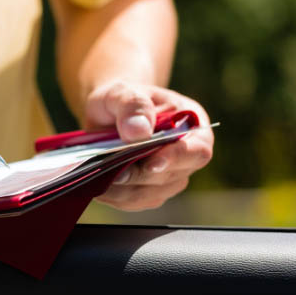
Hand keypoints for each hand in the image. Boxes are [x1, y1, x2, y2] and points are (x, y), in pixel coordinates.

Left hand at [84, 81, 213, 210]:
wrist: (107, 114)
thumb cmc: (120, 99)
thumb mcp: (122, 92)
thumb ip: (133, 105)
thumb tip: (139, 132)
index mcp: (192, 125)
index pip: (197, 150)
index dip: (176, 159)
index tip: (151, 164)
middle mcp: (187, 155)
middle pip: (173, 177)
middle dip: (140, 176)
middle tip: (114, 173)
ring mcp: (169, 176)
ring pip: (152, 194)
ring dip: (125, 191)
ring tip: (99, 180)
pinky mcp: (149, 191)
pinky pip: (136, 202)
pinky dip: (116, 198)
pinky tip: (98, 188)